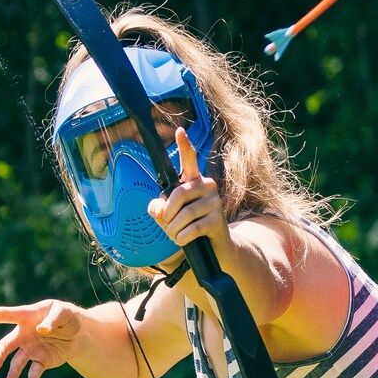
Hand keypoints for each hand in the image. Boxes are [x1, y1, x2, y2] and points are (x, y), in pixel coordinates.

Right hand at [0, 300, 83, 377]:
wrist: (78, 333)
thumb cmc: (66, 316)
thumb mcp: (63, 312)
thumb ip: (52, 320)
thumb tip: (41, 330)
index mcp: (26, 317)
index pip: (7, 315)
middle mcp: (23, 335)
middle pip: (7, 345)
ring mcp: (30, 349)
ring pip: (17, 362)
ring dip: (13, 373)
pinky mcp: (41, 360)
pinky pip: (34, 371)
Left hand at [148, 128, 228, 255]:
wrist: (216, 247)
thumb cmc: (188, 225)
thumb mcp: (168, 215)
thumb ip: (158, 208)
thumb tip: (158, 210)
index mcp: (194, 181)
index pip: (189, 161)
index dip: (184, 146)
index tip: (180, 131)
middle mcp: (207, 186)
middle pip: (178, 194)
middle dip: (167, 213)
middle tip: (165, 224)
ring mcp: (215, 202)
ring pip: (185, 214)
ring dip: (173, 229)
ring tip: (174, 234)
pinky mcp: (218, 220)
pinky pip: (193, 228)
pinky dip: (182, 237)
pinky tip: (182, 240)